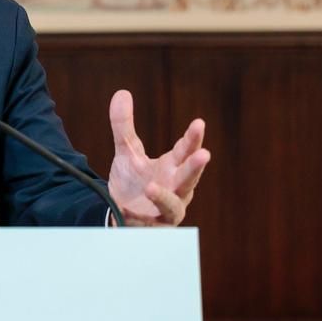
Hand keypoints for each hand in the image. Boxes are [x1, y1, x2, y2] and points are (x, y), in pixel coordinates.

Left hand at [107, 90, 209, 225]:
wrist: (118, 212)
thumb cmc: (132, 181)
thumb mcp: (126, 151)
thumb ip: (123, 125)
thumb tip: (122, 92)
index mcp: (173, 167)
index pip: (186, 151)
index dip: (193, 139)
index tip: (199, 124)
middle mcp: (176, 188)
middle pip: (189, 177)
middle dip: (195, 167)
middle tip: (204, 154)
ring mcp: (168, 210)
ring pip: (173, 205)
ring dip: (165, 197)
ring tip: (151, 187)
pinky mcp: (154, 228)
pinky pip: (151, 224)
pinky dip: (141, 218)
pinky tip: (128, 211)